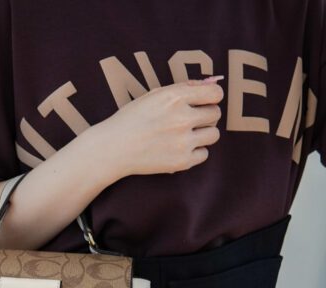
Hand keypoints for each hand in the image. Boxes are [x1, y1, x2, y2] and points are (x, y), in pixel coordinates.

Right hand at [93, 76, 223, 180]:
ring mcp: (183, 142)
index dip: (211, 97)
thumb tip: (209, 84)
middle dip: (206, 116)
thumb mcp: (153, 96)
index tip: (203, 102)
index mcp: (175, 97)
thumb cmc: (131, 120)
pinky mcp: (181, 161)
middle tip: (190, 121)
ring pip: (213, 135)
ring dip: (203, 134)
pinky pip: (204, 154)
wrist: (112, 149)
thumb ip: (183, 88)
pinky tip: (181, 149)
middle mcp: (182, 118)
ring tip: (186, 135)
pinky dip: (195, 152)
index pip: (215, 93)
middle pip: (215, 114)